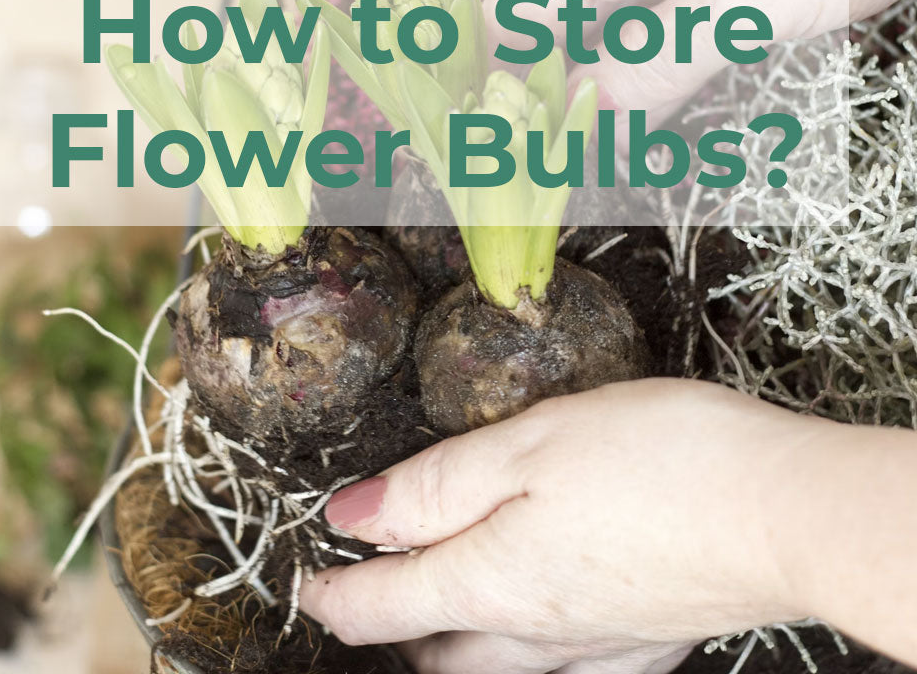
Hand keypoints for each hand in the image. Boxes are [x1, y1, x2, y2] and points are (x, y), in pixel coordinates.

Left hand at [299, 379, 811, 673]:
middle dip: (392, 629)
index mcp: (492, 578)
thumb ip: (434, 486)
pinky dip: (526, 654)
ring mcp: (596, 646)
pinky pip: (564, 670)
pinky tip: (541, 630)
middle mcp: (535, 632)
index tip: (309, 582)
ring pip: (496, 671)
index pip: (383, 605)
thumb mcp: (525, 444)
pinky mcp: (646, 640)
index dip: (332, 595)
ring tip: (441, 616)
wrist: (786, 511)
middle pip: (435, 654)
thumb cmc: (656, 464)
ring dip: (454, 647)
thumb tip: (351, 518)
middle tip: (371, 596)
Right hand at [509, 0, 916, 124]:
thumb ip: (657, 62)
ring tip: (598, 148)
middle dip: (550, 91)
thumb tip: (583, 117)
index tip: (505, 144)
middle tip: (554, 164)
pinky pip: (647, 10)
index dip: (499, 79)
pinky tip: (649, 101)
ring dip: (599, 82)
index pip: (514, 9)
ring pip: (603, 19)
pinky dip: (640, 60)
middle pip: (553, 18)